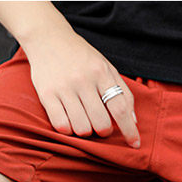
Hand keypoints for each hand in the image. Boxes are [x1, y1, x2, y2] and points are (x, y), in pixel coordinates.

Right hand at [23, 26, 139, 146]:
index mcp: (101, 72)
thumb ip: (123, 92)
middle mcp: (83, 80)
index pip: (120, 108)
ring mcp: (64, 87)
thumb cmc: (81, 57)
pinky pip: (61, 126)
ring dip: (85, 131)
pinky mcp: (46, 94)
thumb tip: (133, 120)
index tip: (135, 144)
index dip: (129, 130)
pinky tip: (68, 120)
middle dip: (104, 131)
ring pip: (82, 128)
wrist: (48, 37)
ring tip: (82, 119)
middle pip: (101, 123)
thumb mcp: (106, 67)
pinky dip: (68, 130)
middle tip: (100, 124)